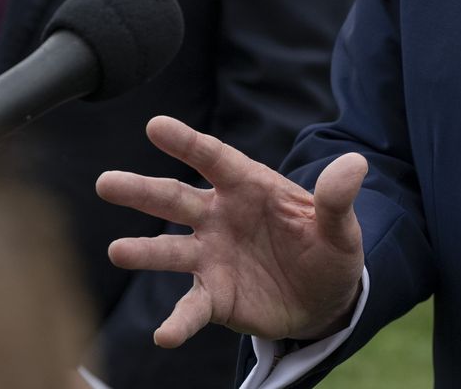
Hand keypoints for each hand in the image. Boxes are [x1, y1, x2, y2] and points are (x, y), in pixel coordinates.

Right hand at [97, 115, 367, 346]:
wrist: (324, 300)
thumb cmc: (327, 250)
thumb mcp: (341, 227)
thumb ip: (338, 199)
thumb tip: (355, 165)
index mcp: (248, 187)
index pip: (213, 159)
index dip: (186, 142)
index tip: (156, 126)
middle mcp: (219, 218)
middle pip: (175, 199)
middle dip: (141, 191)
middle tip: (105, 183)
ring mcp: (211, 257)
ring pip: (170, 250)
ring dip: (144, 252)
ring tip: (117, 251)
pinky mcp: (214, 296)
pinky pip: (191, 309)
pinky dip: (178, 322)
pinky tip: (164, 334)